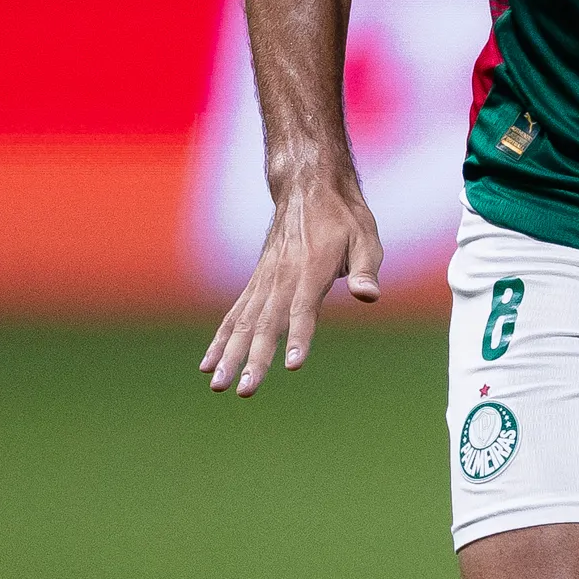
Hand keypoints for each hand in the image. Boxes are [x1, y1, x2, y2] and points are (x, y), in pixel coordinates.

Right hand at [200, 167, 385, 394]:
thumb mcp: (366, 238)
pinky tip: (209, 364)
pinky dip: (221, 339)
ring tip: (218, 386)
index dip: (299, 337)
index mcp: (312, 269)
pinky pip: (234, 314)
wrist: (307, 188)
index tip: (292, 365)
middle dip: (254, 359)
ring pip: (243, 323)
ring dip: (230, 355)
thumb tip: (369, 296)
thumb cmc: (344, 218)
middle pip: (266, 324)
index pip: (303, 309)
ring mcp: (265, 280)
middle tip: (244, 389)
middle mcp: (282, 277)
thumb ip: (365, 270)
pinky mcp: (256, 283)